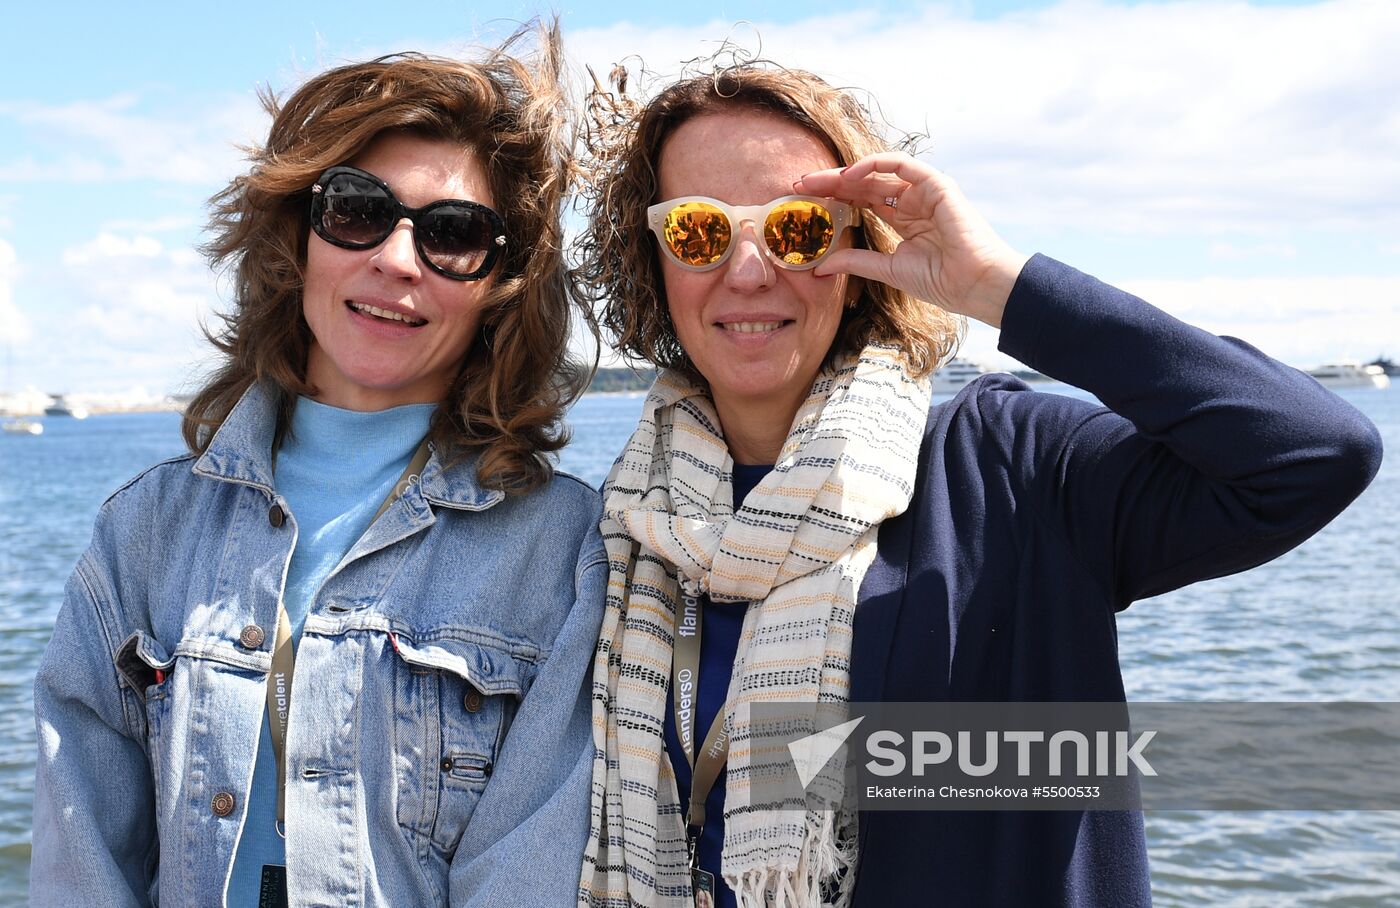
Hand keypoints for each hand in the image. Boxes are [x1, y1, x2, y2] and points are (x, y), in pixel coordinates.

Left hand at [794, 153, 1028, 327]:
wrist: (974, 284)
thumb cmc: (941, 281)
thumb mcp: (887, 270)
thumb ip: (855, 262)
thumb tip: (820, 267)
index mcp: (903, 219)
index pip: (861, 201)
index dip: (833, 198)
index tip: (803, 202)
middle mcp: (912, 201)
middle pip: (864, 185)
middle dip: (830, 184)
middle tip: (799, 186)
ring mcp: (924, 190)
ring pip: (877, 172)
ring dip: (844, 174)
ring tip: (816, 181)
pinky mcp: (935, 184)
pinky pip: (901, 164)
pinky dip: (873, 165)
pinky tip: (848, 176)